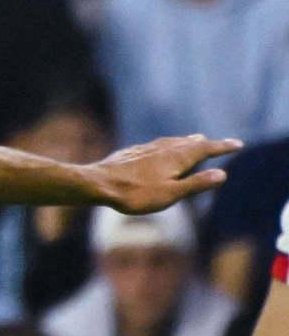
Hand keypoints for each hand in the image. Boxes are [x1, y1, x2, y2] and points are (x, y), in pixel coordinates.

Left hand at [86, 134, 235, 213]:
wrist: (98, 184)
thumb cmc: (134, 194)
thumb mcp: (170, 194)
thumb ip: (196, 184)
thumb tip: (222, 174)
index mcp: (178, 156)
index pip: (207, 148)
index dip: (223, 147)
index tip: (238, 144)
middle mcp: (165, 147)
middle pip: (191, 143)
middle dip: (206, 144)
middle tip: (218, 144)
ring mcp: (147, 148)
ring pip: (173, 142)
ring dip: (187, 142)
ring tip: (194, 141)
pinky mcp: (133, 152)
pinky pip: (157, 145)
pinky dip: (168, 146)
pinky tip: (160, 150)